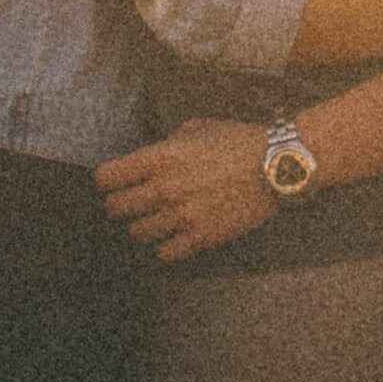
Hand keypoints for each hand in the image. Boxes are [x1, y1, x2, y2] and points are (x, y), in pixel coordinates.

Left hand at [100, 121, 279, 261]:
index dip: (106, 182)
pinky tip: (174, 237)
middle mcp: (165, 188)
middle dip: (121, 206)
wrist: (276, 165)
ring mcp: (182, 215)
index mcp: (160, 158)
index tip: (113, 184)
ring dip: (143, 227)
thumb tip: (154, 157)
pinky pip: (165, 253)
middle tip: (132, 205)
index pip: (107, 178)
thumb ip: (168, 144)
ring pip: (138, 233)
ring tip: (156, 222)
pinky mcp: (201, 236)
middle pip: (116, 209)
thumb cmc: (239, 141)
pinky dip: (165, 246)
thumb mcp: (198, 129)